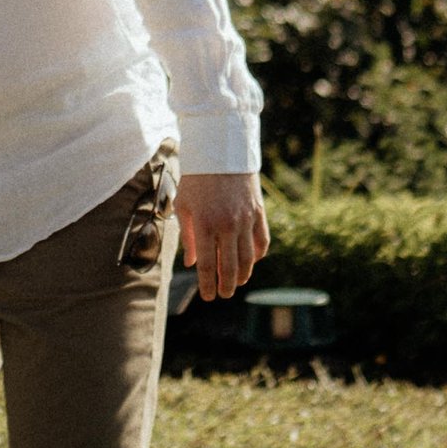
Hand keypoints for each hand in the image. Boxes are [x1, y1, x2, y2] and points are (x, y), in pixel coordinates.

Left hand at [176, 172, 267, 305]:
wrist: (221, 150)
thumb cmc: (196, 178)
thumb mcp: (184, 205)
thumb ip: (187, 236)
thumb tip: (190, 263)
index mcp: (204, 225)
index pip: (206, 265)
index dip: (207, 285)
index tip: (208, 297)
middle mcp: (227, 225)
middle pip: (230, 267)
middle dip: (226, 285)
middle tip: (223, 295)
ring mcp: (245, 220)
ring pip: (248, 258)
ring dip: (243, 275)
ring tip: (237, 283)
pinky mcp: (259, 212)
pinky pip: (261, 242)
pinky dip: (257, 256)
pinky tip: (251, 262)